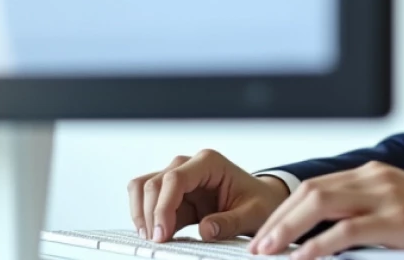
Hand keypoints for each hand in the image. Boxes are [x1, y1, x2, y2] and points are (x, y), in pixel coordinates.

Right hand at [127, 149, 290, 242]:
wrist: (262, 201)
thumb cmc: (259, 201)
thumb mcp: (253, 213)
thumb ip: (230, 222)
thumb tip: (205, 230)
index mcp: (210, 163)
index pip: (175, 179)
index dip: (163, 207)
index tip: (162, 233)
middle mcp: (189, 166)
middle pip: (153, 183)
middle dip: (150, 214)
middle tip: (156, 241)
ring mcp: (178, 179)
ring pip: (143, 188)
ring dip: (141, 213)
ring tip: (151, 238)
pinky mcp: (173, 195)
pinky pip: (149, 203)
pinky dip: (146, 218)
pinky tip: (156, 235)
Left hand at [249, 161, 403, 259]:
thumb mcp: (397, 210)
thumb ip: (364, 216)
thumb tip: (326, 239)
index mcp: (373, 175)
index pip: (316, 187)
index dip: (285, 210)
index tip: (268, 233)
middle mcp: (375, 179)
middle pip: (310, 192)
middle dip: (278, 220)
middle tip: (258, 247)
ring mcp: (386, 196)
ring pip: (321, 204)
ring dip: (288, 229)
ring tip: (270, 252)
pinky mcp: (398, 219)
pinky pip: (347, 230)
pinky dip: (319, 245)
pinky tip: (304, 258)